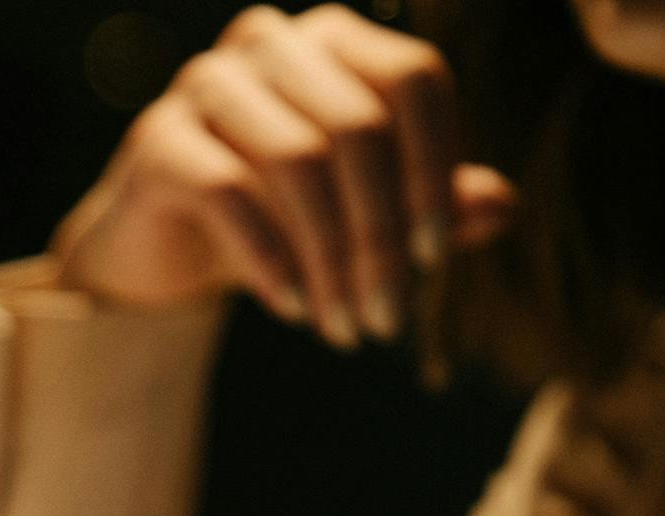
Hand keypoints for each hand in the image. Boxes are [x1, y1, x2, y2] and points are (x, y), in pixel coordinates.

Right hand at [53, 4, 516, 347]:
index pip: (414, 78)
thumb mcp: (364, 215)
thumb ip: (434, 205)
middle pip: (360, 126)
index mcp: (336, 39)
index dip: (434, 168)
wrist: (164, 252)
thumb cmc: (280, 219)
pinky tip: (292, 310)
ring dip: (330, 259)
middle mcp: (272, 41)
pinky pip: (229, 191)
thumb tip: (507, 209)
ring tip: (344, 328)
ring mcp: (209, 82)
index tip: (434, 260)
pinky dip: (270, 260)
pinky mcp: (158, 139)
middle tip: (386, 321)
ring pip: (300, 159)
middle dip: (381, 236)